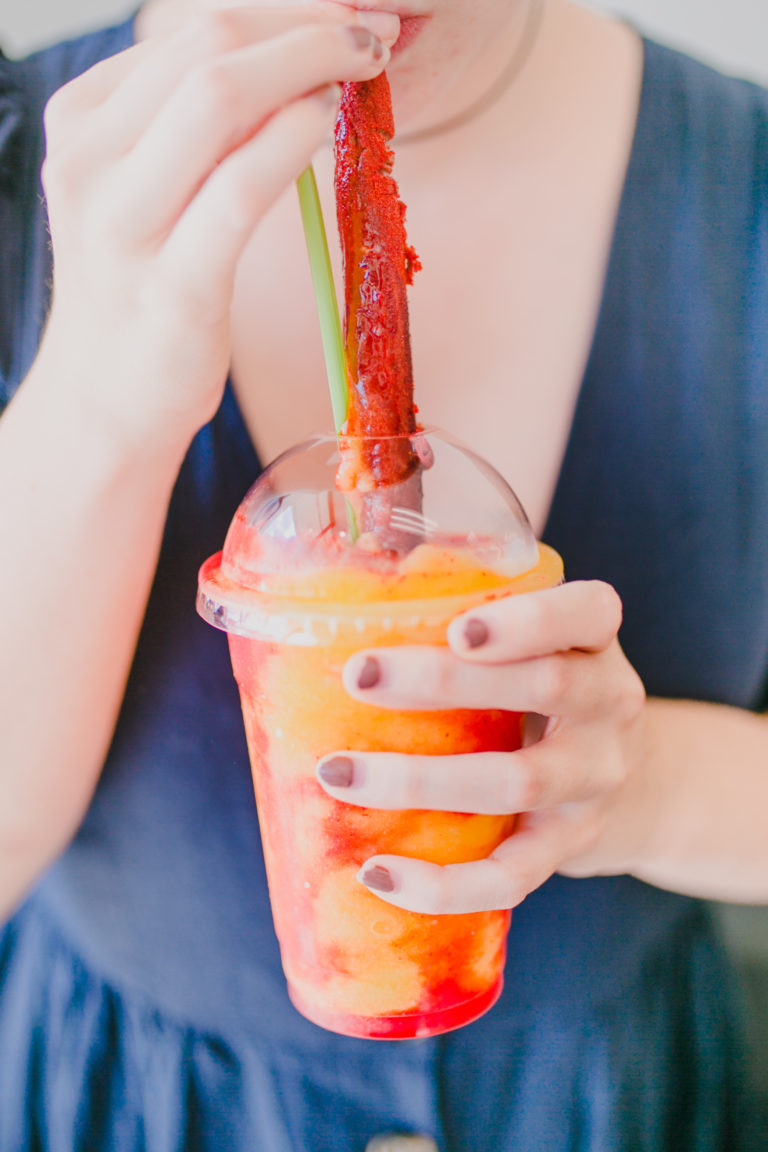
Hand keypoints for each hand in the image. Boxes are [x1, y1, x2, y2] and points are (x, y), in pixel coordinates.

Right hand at [36, 4, 397, 446]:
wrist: (106, 397)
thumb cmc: (141, 287)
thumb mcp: (146, 186)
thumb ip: (191, 124)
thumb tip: (287, 60)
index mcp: (82, 120)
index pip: (187, 28)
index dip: (280, 7)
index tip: (341, 10)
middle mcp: (88, 160)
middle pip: (207, 45)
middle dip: (305, 22)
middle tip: (372, 28)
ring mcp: (123, 224)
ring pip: (220, 98)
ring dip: (310, 65)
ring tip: (364, 63)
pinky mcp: (171, 286)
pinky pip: (241, 188)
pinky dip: (294, 140)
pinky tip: (328, 123)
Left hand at [316, 581, 647, 913]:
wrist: (632, 782)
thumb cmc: (543, 689)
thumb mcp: (534, 641)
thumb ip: (465, 613)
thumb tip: (347, 594)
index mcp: (595, 639)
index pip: (588, 613)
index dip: (528, 622)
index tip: (457, 630)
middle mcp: (610, 705)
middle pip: (544, 687)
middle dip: (444, 681)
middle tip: (358, 675)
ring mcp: (595, 782)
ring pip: (519, 782)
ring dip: (420, 779)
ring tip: (337, 773)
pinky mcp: (569, 846)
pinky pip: (511, 875)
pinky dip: (443, 883)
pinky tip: (378, 872)